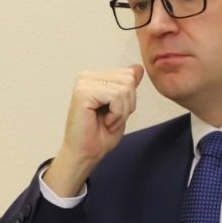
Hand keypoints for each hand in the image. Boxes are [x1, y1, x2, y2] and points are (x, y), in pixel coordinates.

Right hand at [42, 65, 144, 196]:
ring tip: (108, 122)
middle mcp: (87, 77)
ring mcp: (84, 83)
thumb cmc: (100, 135)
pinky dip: (116, 114)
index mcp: (95, 78)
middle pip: (128, 79)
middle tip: (111, 119)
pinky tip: (105, 122)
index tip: (114, 114)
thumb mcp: (122, 107)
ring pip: (124, 88)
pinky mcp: (83, 93)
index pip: (129, 74)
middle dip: (127, 104)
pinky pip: (116, 96)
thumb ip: (127, 87)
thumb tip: (138, 68)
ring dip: (121, 112)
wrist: (86, 154)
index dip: (130, 98)